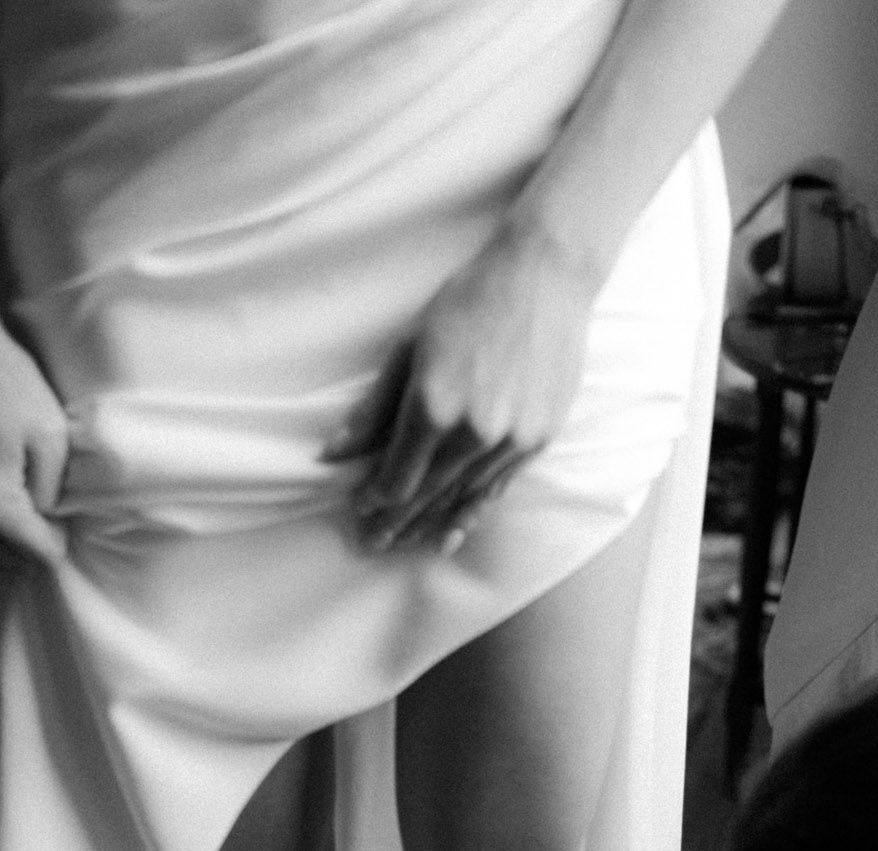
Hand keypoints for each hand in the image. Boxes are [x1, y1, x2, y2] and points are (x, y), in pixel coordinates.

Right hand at [0, 306, 69, 571]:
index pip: (36, 555)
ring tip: (16, 526)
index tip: (62, 522)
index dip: (57, 543)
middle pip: (3, 563)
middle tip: (43, 524)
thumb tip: (47, 520)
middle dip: (29, 551)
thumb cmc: (2, 381)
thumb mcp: (50, 434)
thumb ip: (51, 490)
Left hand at [323, 219, 598, 553]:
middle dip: (397, 523)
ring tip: (410, 544)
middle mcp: (472, 433)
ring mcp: (509, 440)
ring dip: (433, 523)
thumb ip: (374, 409)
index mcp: (433, 407)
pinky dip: (474, 509)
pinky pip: (498, 487)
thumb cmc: (470, 302)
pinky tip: (457, 528)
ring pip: (463, 498)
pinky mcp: (537, 439)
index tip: (360, 512)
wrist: (545, 278)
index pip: (397, 476)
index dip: (375, 500)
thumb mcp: (410, 347)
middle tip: (374, 545)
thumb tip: (333, 454)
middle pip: (427, 495)